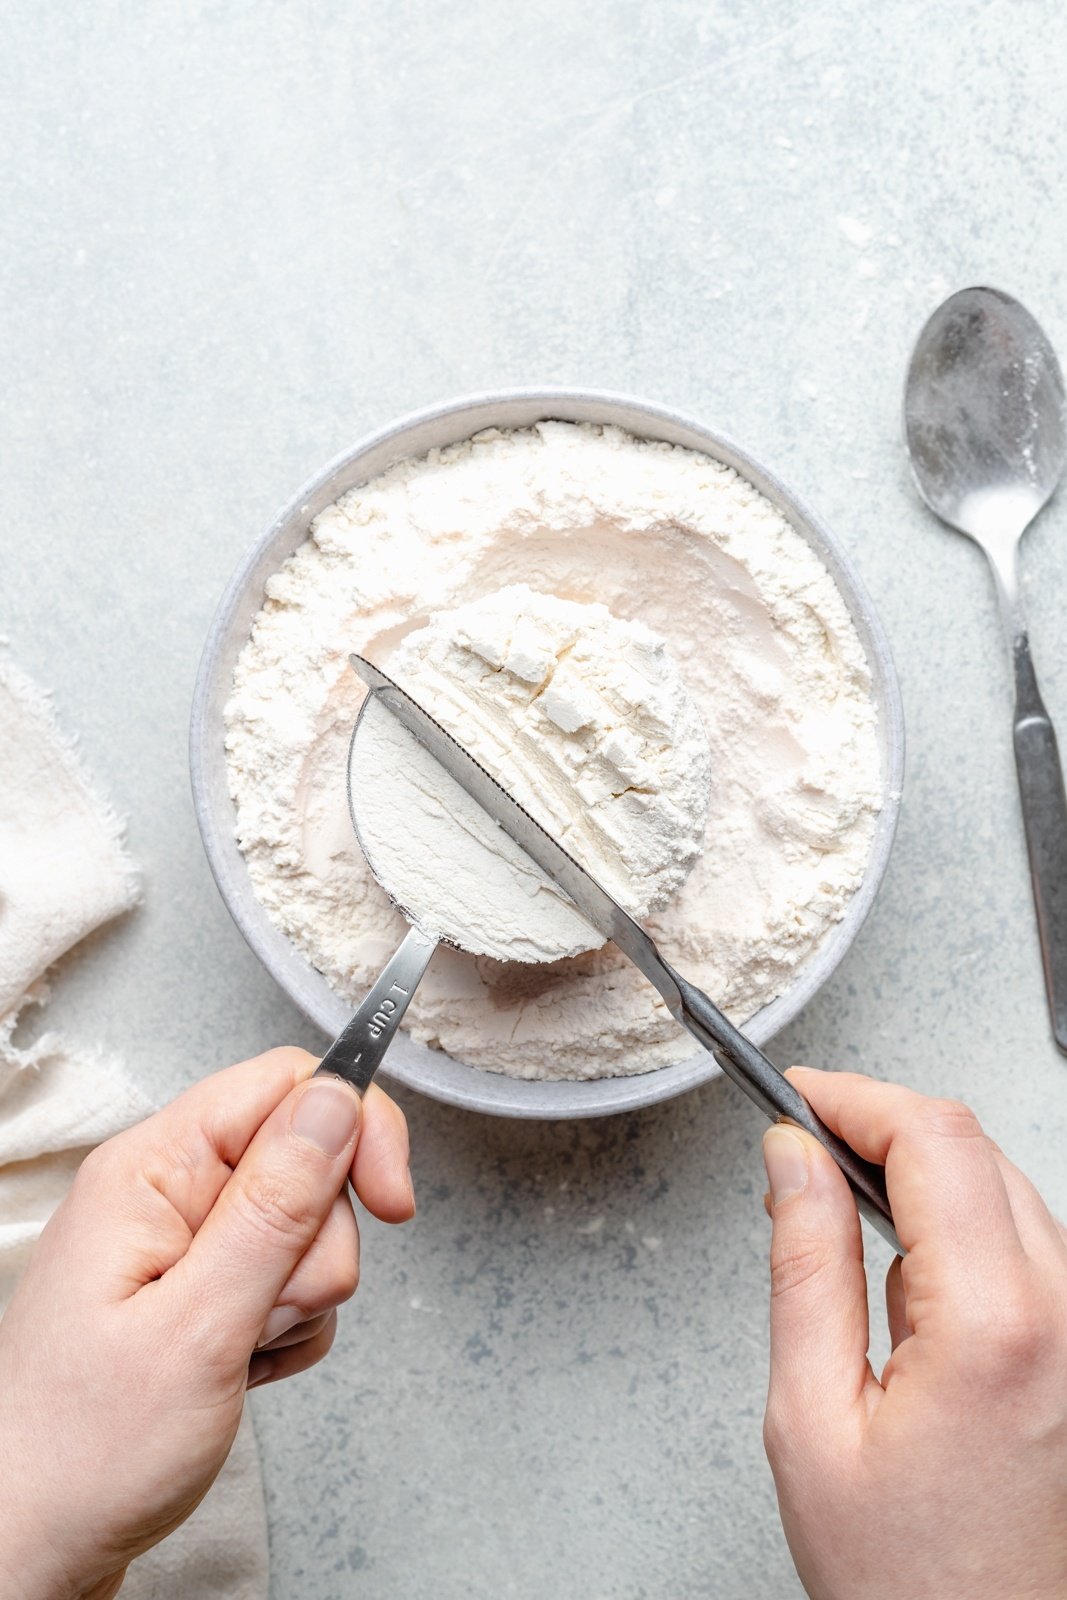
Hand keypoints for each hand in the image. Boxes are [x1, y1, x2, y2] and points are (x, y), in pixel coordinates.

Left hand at [0, 1047, 413, 1599]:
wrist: (31, 1550)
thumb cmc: (80, 1454)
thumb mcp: (197, 1328)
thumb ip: (274, 1208)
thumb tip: (336, 1102)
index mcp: (151, 1170)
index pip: (285, 1085)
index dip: (354, 1127)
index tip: (392, 1202)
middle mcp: (166, 1192)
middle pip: (306, 1160)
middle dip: (319, 1244)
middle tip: (269, 1311)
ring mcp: (184, 1244)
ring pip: (308, 1228)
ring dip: (301, 1299)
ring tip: (242, 1353)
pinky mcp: (201, 1291)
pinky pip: (292, 1284)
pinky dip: (288, 1332)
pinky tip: (245, 1370)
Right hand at [762, 1068, 1066, 1598]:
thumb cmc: (905, 1574)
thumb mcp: (811, 1416)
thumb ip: (805, 1265)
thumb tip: (792, 1159)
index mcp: (995, 1325)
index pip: (933, 1137)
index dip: (854, 1096)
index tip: (796, 1095)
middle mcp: (1063, 1315)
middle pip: (973, 1146)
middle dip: (880, 1124)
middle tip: (800, 1146)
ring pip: (1002, 1184)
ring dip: (920, 1173)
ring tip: (839, 1217)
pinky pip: (1025, 1240)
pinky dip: (957, 1224)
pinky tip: (906, 1279)